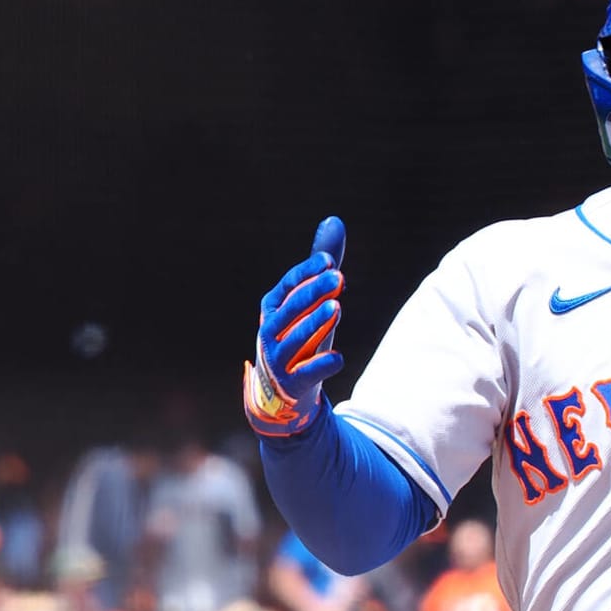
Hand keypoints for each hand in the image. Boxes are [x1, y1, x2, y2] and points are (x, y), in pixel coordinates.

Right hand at [243, 216, 347, 436]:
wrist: (283, 391)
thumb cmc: (299, 335)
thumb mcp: (308, 300)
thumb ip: (321, 265)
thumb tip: (335, 220)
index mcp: (273, 307)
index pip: (288, 285)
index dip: (307, 273)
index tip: (329, 261)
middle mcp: (271, 330)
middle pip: (291, 308)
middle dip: (313, 292)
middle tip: (338, 277)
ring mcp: (280, 358)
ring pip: (297, 338)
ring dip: (316, 323)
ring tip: (337, 308)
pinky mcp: (294, 382)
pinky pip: (308, 372)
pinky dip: (322, 365)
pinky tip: (339, 357)